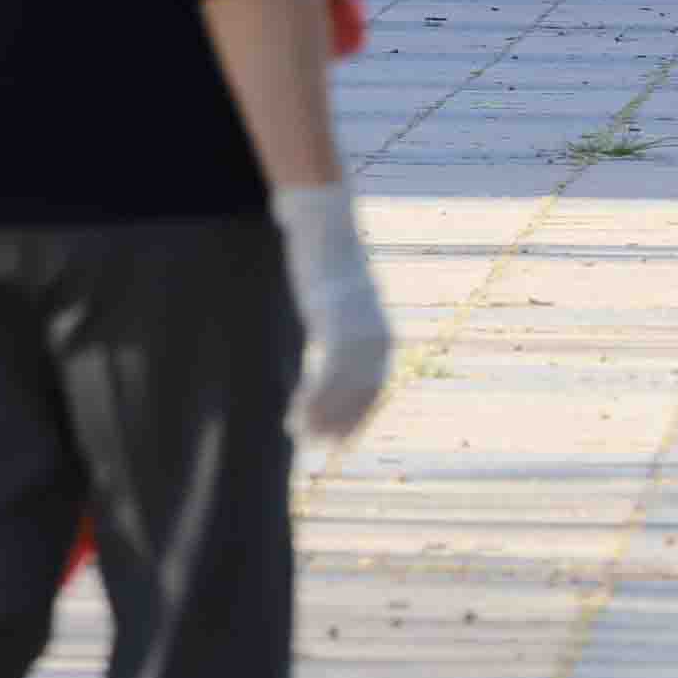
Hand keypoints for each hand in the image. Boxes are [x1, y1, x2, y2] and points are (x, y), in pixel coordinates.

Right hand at [269, 181, 394, 439]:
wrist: (327, 232)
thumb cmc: (331, 265)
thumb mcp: (344, 302)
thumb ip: (344, 326)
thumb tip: (334, 341)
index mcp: (382, 338)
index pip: (374, 390)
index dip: (356, 417)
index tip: (338, 438)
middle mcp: (376, 342)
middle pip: (360, 396)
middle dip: (339, 424)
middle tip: (316, 445)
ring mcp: (357, 337)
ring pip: (341, 393)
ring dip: (320, 418)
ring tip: (298, 435)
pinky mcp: (335, 330)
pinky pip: (325, 378)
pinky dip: (312, 401)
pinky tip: (295, 414)